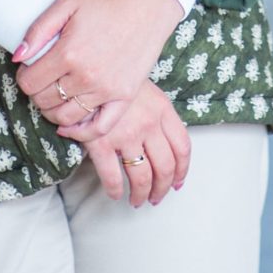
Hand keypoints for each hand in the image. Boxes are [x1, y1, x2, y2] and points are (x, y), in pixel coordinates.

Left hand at [14, 0, 185, 127]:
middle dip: (37, 92)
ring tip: (55, 97)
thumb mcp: (66, 5)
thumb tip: (17, 57)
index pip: (30, 83)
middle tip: (43, 80)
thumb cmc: (105, 3)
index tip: (30, 69)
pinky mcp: (124, 97)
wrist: (146, 6)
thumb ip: (38, 30)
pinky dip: (80, 133)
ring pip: (65, 117)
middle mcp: (86, 76)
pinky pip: (98, 128)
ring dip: (53, 111)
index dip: (24, 77)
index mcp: (68, 53)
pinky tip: (69, 126)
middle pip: (45, 101)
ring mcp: (106, 90)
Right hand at [56, 78, 192, 205]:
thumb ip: (159, 114)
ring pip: (142, 176)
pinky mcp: (102, 142)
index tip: (177, 183)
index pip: (183, 147)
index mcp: (163, 109)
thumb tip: (167, 144)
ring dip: (141, 194)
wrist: (89, 70)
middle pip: (165, 167)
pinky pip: (113, 177)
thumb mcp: (146, 90)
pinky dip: (115, 191)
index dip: (182, 171)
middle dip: (162, 189)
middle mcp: (149, 124)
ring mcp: (126, 134)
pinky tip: (114, 194)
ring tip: (137, 201)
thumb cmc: (117, 80)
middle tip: (155, 198)